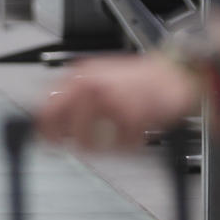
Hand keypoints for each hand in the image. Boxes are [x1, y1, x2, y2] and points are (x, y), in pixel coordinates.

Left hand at [33, 55, 201, 151]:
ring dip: (106, 146)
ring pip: (93, 142)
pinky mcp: (132, 115)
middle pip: (68, 129)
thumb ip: (75, 99)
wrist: (172, 74)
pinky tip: (137, 131)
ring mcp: (111, 100)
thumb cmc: (137, 81)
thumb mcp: (98, 80)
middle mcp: (91, 85)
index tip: (48, 141)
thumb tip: (55, 124)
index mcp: (80, 75)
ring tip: (120, 134)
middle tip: (89, 145)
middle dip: (78, 142)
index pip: (49, 107)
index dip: (47, 129)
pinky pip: (122, 146)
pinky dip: (130, 145)